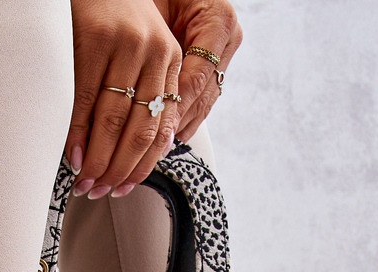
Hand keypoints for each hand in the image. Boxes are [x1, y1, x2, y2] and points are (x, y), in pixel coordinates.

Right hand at [65, 0, 183, 198]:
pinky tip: (73, 155)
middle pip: (139, 130)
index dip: (142, 166)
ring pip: (114, 120)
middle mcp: (154, 52)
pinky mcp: (96, 38)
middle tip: (100, 191)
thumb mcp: (140, 53)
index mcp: (170, 60)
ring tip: (85, 181)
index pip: (161, 128)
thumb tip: (146, 151)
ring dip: (97, 159)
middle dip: (118, 170)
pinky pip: (86, 99)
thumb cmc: (112, 20)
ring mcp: (126, 45)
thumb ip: (148, 93)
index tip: (123, 189)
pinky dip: (78, 133)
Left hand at [154, 0, 242, 141]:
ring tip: (154, 151)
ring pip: (204, 104)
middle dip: (176, 124)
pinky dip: (182, 121)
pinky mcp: (215, 68)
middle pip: (202, 96)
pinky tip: (165, 139)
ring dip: (180, 129)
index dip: (174, 107)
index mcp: (220, 21)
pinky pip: (200, 101)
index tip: (152, 129)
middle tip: (149, 148)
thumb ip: (158, 47)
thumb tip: (150, 95)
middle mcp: (227, 41)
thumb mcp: (157, 11)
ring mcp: (224, 56)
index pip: (196, 78)